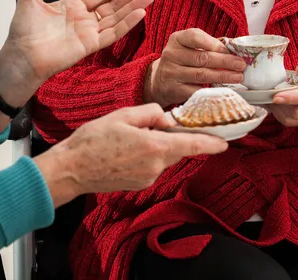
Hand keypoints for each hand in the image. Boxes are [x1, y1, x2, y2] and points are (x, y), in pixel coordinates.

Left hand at [0, 0, 153, 114]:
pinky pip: (114, 33)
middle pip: (115, 4)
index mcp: (73, 6)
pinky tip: (140, 13)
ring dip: (134, 7)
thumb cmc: (23, 30)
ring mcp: (90, 32)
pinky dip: (128, 23)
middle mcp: (85, 19)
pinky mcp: (92, 45)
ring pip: (118, 17)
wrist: (21, 55)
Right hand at [34, 103, 227, 205]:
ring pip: (163, 155)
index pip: (192, 145)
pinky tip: (127, 148)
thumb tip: (166, 118)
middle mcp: (156, 166)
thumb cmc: (94, 140)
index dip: (212, 144)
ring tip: (130, 135)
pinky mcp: (140, 183)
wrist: (71, 170)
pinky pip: (152, 164)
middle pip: (177, 148)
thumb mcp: (124, 115)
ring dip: (157, 144)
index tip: (226, 143)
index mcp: (155, 146)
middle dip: (173, 136)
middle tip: (156, 124)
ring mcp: (148, 177)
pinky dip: (148, 153)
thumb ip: (152, 113)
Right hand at [143, 29, 245, 107]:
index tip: (230, 50)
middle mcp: (171, 55)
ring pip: (201, 75)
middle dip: (224, 61)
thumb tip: (235, 47)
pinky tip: (224, 89)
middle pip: (201, 57)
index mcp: (177, 39)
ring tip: (238, 77)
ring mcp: (172, 73)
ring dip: (222, 76)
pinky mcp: (174, 90)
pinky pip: (196, 91)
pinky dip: (212, 90)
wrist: (159, 81)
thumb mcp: (189, 47)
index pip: (194, 36)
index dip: (214, 43)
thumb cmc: (182, 60)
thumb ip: (209, 45)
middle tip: (241, 65)